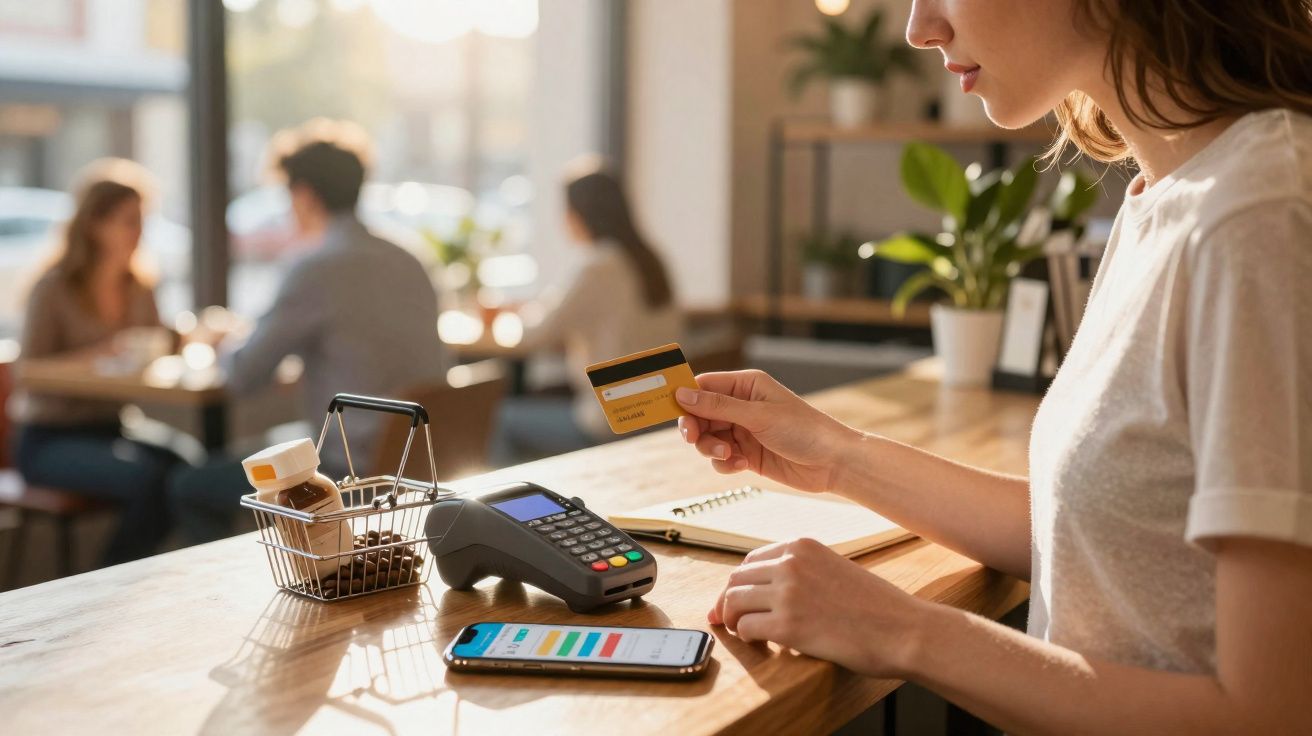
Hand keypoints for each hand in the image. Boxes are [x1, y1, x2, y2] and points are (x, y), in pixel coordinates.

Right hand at [675, 370, 861, 492]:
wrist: (832, 463)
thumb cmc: (805, 430)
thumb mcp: (758, 415)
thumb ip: (718, 405)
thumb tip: (683, 394)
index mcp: (746, 385)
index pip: (703, 385)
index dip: (684, 396)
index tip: (668, 408)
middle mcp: (742, 405)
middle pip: (700, 414)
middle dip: (696, 428)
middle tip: (695, 438)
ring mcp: (743, 430)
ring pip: (708, 438)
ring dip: (711, 448)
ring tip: (729, 454)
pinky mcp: (747, 454)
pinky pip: (720, 458)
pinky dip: (725, 463)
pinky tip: (742, 464)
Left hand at [710, 538, 926, 677]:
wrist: (903, 629)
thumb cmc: (876, 605)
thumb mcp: (835, 568)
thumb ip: (802, 571)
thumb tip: (766, 588)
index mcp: (802, 546)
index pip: (751, 560)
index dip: (740, 582)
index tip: (736, 599)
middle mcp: (790, 564)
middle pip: (736, 579)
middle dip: (728, 601)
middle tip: (729, 620)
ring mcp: (788, 593)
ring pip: (734, 602)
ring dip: (734, 619)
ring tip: (746, 633)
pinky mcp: (788, 626)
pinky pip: (747, 628)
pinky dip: (748, 638)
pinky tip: (762, 644)